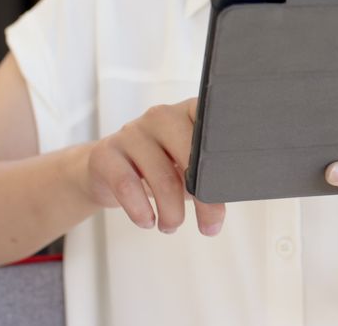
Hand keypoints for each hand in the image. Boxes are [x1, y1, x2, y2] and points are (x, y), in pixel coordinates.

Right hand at [82, 97, 225, 235]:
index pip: (216, 124)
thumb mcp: (189, 167)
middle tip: (210, 226)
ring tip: (172, 226)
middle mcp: (162, 115)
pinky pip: (128, 186)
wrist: (106, 170)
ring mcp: (133, 131)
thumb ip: (211, 174)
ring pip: (162, 177)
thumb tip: (229, 195)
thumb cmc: (160, 168)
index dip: (226, 156)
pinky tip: (148, 221)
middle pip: (192, 156)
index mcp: (189, 112)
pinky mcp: (106, 152)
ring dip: (172, 212)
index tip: (231, 186)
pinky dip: (141, 211)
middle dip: (205, 199)